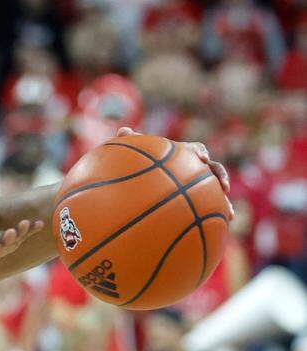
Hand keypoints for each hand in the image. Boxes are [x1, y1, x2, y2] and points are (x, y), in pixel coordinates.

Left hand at [116, 127, 232, 217]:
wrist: (146, 180)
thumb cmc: (141, 163)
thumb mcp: (135, 153)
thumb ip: (131, 142)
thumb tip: (123, 129)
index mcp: (184, 154)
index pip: (196, 149)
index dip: (200, 152)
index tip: (202, 158)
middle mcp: (196, 168)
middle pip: (213, 169)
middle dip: (219, 176)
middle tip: (223, 185)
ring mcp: (200, 184)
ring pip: (216, 190)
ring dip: (224, 199)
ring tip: (228, 211)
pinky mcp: (200, 199)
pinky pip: (213, 206)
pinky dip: (221, 212)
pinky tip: (225, 221)